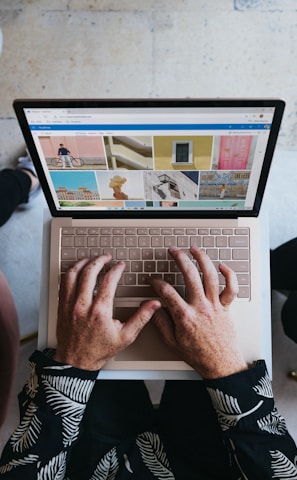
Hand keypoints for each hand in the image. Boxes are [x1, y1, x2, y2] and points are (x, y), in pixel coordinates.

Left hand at [54, 255, 160, 369]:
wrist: (76, 362)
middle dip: (99, 260)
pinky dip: (71, 273)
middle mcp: (82, 306)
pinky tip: (77, 271)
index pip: (108, 281)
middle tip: (106, 257)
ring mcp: (69, 305)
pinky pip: (63, 283)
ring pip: (73, 275)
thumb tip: (154, 304)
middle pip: (89, 272)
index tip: (120, 266)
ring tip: (91, 259)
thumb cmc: (99, 351)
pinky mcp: (61, 307)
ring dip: (83, 263)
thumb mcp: (125, 336)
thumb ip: (141, 317)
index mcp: (100, 311)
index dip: (116, 269)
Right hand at [150, 246, 247, 378]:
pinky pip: (231, 288)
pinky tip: (222, 266)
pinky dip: (229, 275)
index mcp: (185, 316)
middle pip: (189, 275)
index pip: (166, 291)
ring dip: (202, 259)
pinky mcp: (226, 307)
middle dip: (179, 259)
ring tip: (194, 250)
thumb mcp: (172, 342)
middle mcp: (201, 307)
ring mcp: (215, 305)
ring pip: (210, 275)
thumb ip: (160, 323)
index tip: (154, 280)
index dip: (157, 283)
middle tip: (174, 251)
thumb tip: (152, 309)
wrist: (220, 364)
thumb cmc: (198, 355)